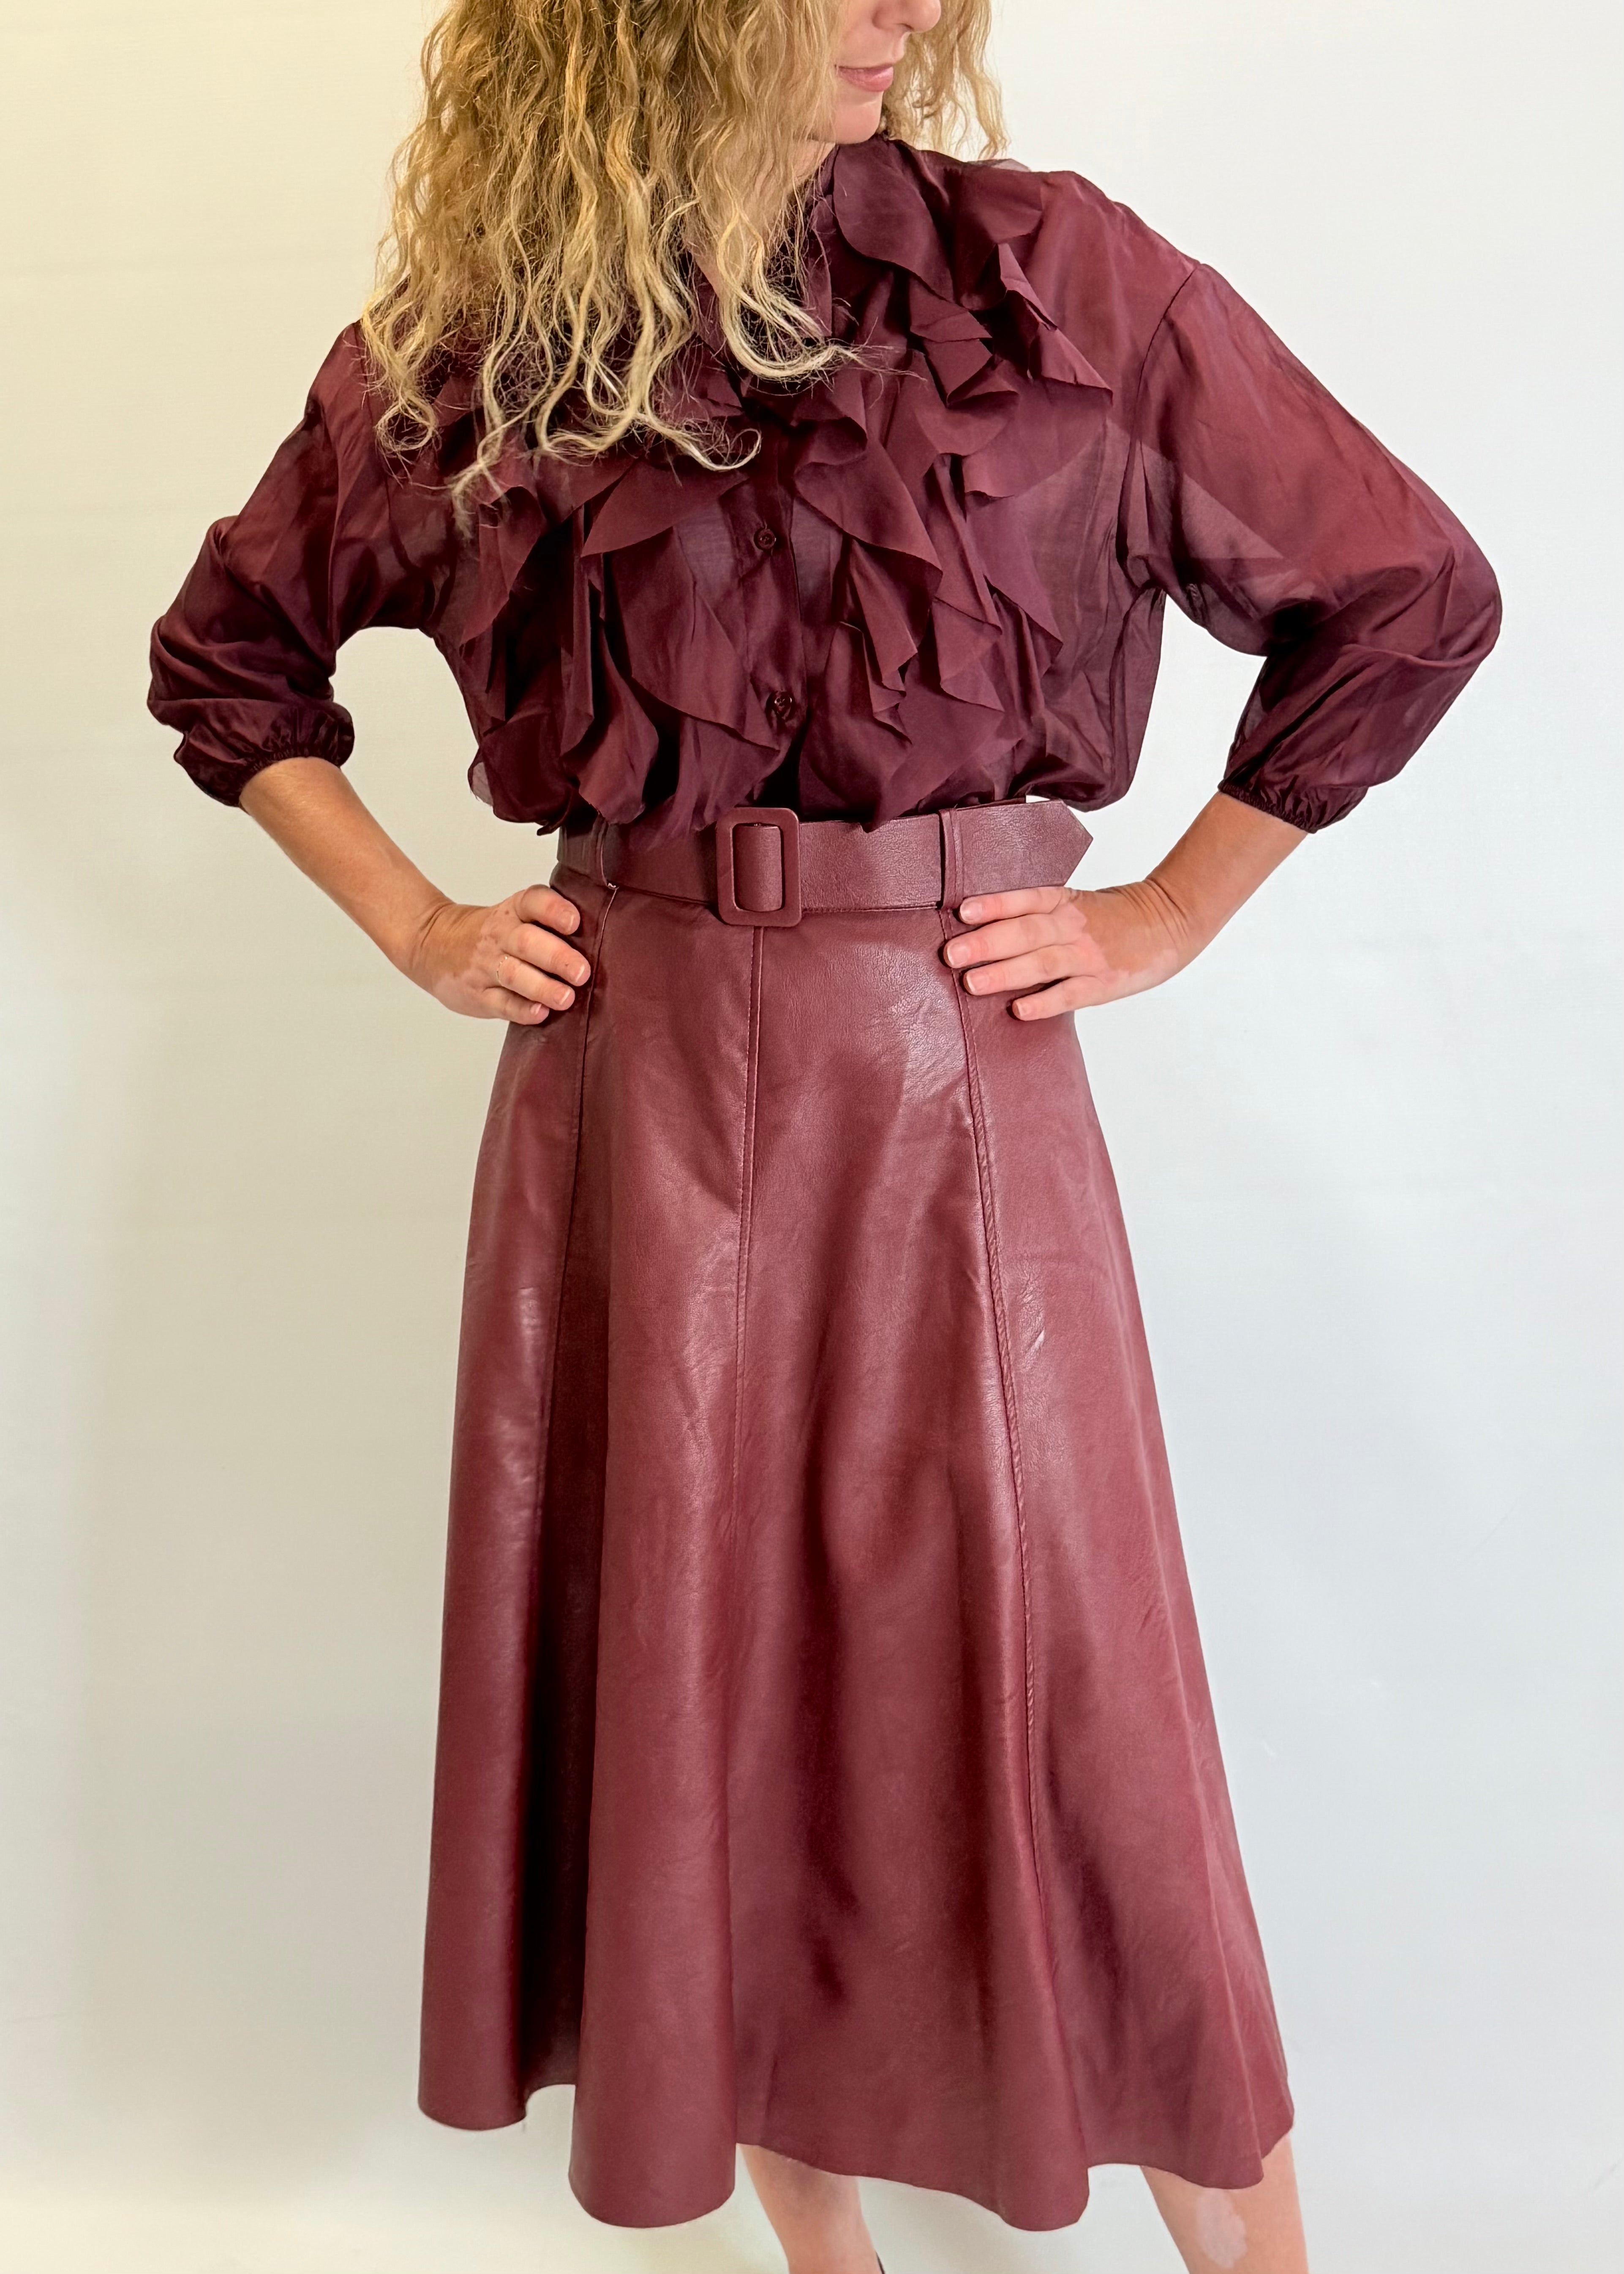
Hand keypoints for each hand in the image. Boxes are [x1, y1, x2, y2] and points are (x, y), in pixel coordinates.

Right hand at [406, 884, 591, 1021]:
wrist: (431, 944)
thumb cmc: (490, 934)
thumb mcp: (512, 916)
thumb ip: (547, 925)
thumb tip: (601, 942)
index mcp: (511, 912)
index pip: (532, 902)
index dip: (553, 911)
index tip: (574, 922)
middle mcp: (499, 936)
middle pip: (527, 942)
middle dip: (557, 957)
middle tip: (582, 971)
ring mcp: (486, 966)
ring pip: (515, 975)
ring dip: (543, 987)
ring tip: (566, 997)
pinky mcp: (479, 995)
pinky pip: (501, 1003)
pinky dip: (521, 1009)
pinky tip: (540, 1013)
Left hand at [942, 879, 1195, 1018]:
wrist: (1171, 920)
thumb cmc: (1114, 915)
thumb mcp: (1076, 903)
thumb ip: (1037, 915)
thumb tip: (981, 931)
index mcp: (1064, 902)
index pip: (1025, 900)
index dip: (994, 905)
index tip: (962, 912)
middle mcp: (1073, 925)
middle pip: (1026, 931)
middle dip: (986, 943)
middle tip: (952, 955)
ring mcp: (1089, 955)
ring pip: (1042, 962)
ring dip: (1005, 973)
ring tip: (971, 983)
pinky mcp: (1104, 983)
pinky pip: (1070, 994)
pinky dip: (1044, 1002)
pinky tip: (1018, 1010)